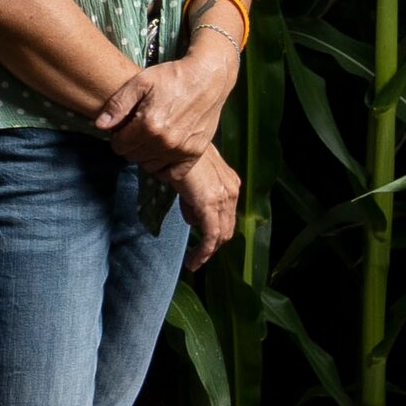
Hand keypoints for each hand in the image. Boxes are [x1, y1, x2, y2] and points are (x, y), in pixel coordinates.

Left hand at [86, 35, 236, 168]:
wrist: (207, 78)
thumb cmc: (172, 77)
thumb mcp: (140, 82)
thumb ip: (118, 105)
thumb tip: (100, 125)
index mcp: (149, 125)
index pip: (119, 146)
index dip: (117, 136)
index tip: (124, 127)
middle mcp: (166, 142)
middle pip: (133, 157)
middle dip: (130, 145)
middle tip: (137, 131)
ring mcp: (182, 150)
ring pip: (150, 166)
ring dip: (146, 156)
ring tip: (150, 139)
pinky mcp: (196, 153)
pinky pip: (173, 174)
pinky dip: (165, 168)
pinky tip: (162, 154)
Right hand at [170, 146, 240, 270]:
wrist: (174, 142)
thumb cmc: (175, 154)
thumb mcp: (186, 176)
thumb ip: (192, 198)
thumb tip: (192, 218)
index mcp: (229, 183)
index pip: (226, 215)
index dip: (216, 232)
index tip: (202, 244)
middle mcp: (231, 191)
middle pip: (227, 227)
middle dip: (213, 245)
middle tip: (197, 257)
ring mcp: (224, 198)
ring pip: (221, 234)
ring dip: (208, 252)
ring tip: (193, 262)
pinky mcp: (211, 205)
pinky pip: (211, 236)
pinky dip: (204, 252)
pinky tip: (193, 261)